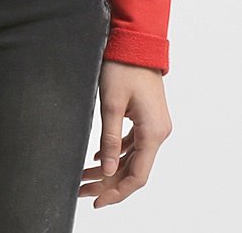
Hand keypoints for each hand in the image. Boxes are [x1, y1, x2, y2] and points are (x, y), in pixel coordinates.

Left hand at [78, 60, 171, 207]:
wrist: (138, 41)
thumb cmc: (124, 66)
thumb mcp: (111, 103)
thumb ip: (110, 139)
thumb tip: (108, 171)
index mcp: (153, 132)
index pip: (137, 176)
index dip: (117, 193)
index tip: (97, 201)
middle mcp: (158, 132)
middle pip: (134, 169)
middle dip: (108, 183)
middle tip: (83, 190)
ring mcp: (154, 125)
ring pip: (133, 157)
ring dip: (111, 169)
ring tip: (85, 176)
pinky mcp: (147, 117)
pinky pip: (133, 143)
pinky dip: (117, 152)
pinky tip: (99, 157)